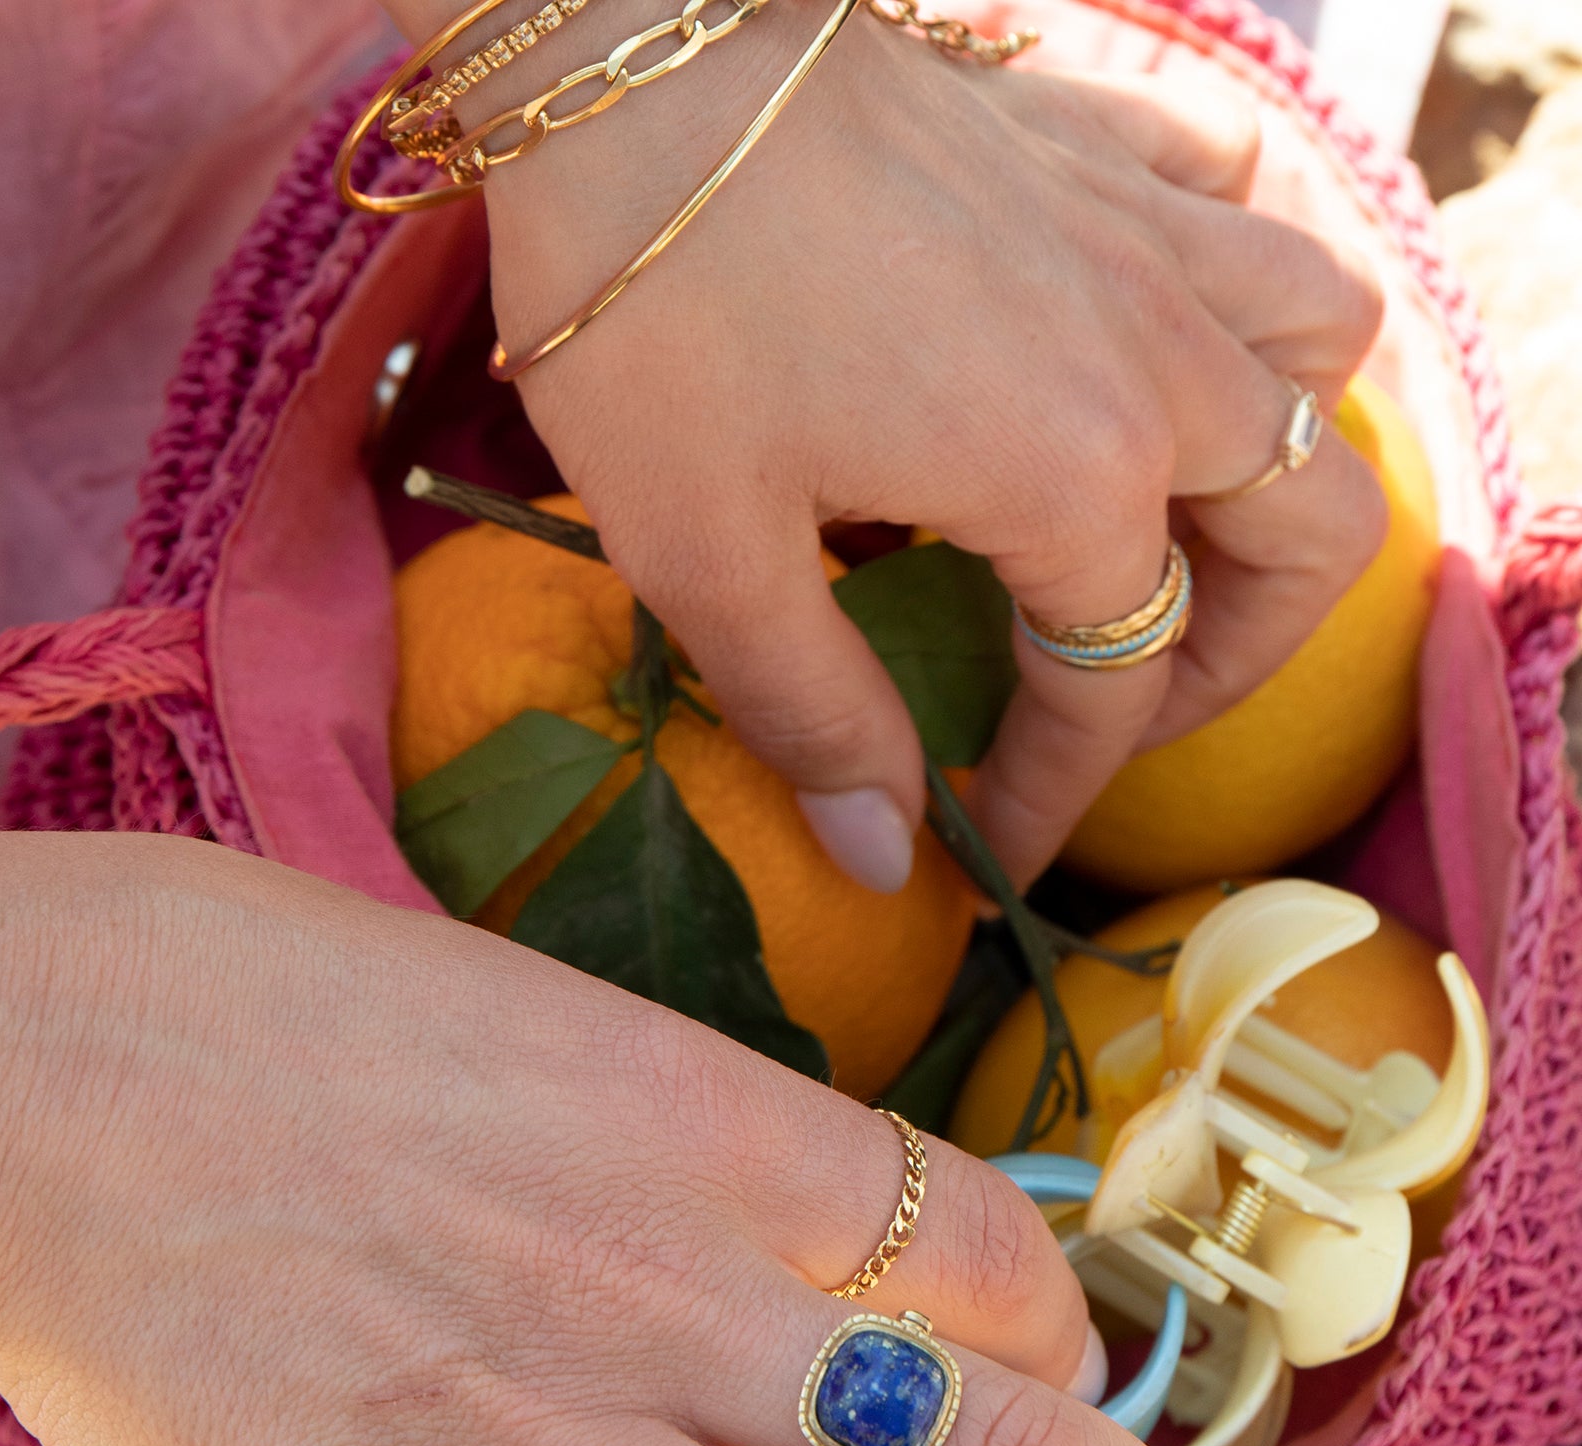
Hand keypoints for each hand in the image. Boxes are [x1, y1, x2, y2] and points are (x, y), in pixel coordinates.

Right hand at [0, 828, 1387, 1445]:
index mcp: (696, 1121)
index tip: (1078, 1393)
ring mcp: (527, 1440)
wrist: (26, 1067)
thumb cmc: (270, 1004)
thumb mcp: (529, 1013)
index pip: (975, 1252)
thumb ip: (685, 1136)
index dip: (1066, 1338)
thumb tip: (813, 1234)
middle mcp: (654, 1287)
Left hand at [471, 6, 1386, 884]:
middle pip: (1309, 528)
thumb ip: (816, 716)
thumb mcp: (706, 556)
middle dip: (1240, 653)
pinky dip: (1239, 274)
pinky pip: (1243, 200)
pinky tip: (1155, 318)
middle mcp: (1154, 352)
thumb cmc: (654, 307)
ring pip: (1322, 349)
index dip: (1065, 787)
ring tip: (1180, 527)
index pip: (1114, 681)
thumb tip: (887, 861)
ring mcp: (1140, 228)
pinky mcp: (1094, 134)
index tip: (1001, 843)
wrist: (625, 52)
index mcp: (1073, 475)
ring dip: (1281, 459)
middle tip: (1128, 704)